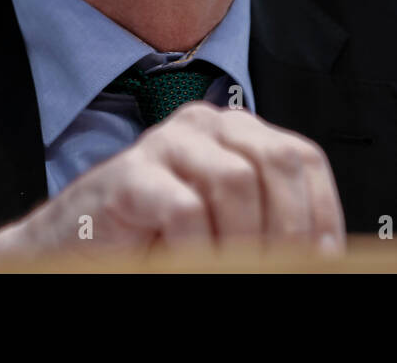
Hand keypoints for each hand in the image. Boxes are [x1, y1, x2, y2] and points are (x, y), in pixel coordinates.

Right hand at [0, 102, 344, 261]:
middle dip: (290, 227)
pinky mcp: (129, 176)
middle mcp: (206, 125)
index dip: (322, 212)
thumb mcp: (225, 226)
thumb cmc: (155, 239)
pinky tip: (194, 265)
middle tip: (284, 270)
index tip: (324, 258)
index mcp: (238, 133)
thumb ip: (266, 222)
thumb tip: (321, 254)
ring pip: (235, 181)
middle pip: (276, 162)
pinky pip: (185, 208)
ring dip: (245, 241)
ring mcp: (164, 144)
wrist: (73, 247)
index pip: (302, 158)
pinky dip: (200, 249)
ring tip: (236, 269)